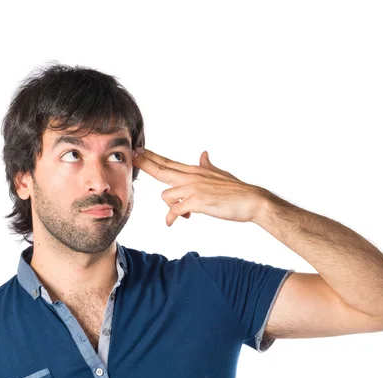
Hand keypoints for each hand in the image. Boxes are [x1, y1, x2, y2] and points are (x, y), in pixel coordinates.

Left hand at [132, 148, 266, 226]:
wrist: (251, 200)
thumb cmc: (237, 190)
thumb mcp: (219, 174)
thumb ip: (207, 166)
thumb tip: (203, 154)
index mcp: (195, 171)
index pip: (169, 162)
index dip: (152, 156)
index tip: (139, 149)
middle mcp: (192, 176)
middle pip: (162, 169)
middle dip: (145, 163)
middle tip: (131, 155)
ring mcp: (193, 188)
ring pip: (166, 195)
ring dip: (170, 207)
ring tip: (185, 213)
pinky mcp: (196, 202)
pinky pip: (175, 210)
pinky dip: (171, 218)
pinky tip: (171, 223)